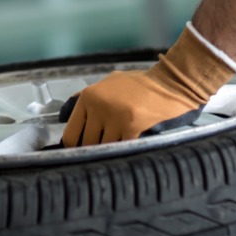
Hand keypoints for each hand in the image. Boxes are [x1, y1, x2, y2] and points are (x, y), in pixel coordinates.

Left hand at [61, 25, 235, 146]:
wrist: (171, 83)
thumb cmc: (141, 85)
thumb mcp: (109, 83)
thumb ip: (87, 98)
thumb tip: (64, 116)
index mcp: (89, 96)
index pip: (71, 133)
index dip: (76, 147)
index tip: (82, 152)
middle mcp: (98, 106)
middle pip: (87, 144)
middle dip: (95, 150)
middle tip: (104, 151)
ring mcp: (114, 116)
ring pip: (105, 148)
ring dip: (112, 150)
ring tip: (120, 145)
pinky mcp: (132, 126)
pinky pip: (122, 147)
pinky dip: (127, 148)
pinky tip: (132, 143)